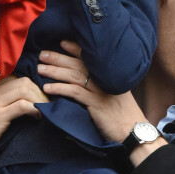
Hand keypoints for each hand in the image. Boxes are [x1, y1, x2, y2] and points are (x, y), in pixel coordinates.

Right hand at [0, 76, 47, 173]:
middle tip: (46, 105)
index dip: (33, 86)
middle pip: (24, 82)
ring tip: (43, 110)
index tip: (41, 97)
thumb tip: (30, 96)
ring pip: (24, 90)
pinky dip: (35, 109)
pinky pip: (23, 106)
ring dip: (39, 100)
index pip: (17, 78)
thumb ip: (5, 100)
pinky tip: (37, 117)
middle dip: (39, 92)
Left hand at [39, 41, 166, 165]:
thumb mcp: (117, 95)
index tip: (62, 43)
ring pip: (74, 76)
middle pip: (79, 64)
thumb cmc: (125, 115)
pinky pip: (75, 93)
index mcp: (111, 75)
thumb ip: (105, 85)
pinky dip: (60, 88)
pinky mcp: (96, 104)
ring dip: (55, 71)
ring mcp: (101, 91)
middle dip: (59, 58)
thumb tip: (87, 80)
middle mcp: (106, 79)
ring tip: (40, 68)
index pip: (91, 57)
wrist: (135, 130)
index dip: (76, 49)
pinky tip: (48, 88)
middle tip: (43, 54)